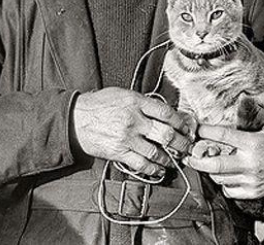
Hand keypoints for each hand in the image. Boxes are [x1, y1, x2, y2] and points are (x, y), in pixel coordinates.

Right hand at [72, 88, 193, 177]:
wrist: (76, 119)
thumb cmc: (100, 105)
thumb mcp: (122, 94)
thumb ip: (143, 102)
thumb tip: (165, 112)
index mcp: (135, 102)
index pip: (166, 112)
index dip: (180, 122)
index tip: (186, 127)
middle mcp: (133, 120)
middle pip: (166, 134)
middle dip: (181, 143)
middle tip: (187, 146)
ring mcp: (126, 138)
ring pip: (157, 152)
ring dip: (170, 158)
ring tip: (175, 159)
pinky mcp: (119, 152)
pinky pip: (141, 164)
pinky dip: (153, 168)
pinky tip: (159, 169)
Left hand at [184, 106, 263, 199]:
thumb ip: (254, 112)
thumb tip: (242, 97)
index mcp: (253, 144)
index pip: (223, 136)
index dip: (206, 132)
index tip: (197, 129)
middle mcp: (250, 163)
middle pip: (215, 165)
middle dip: (197, 160)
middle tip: (189, 155)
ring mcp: (251, 181)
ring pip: (220, 178)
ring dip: (210, 170)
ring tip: (207, 162)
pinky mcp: (253, 193)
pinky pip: (229, 191)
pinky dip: (223, 184)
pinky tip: (225, 175)